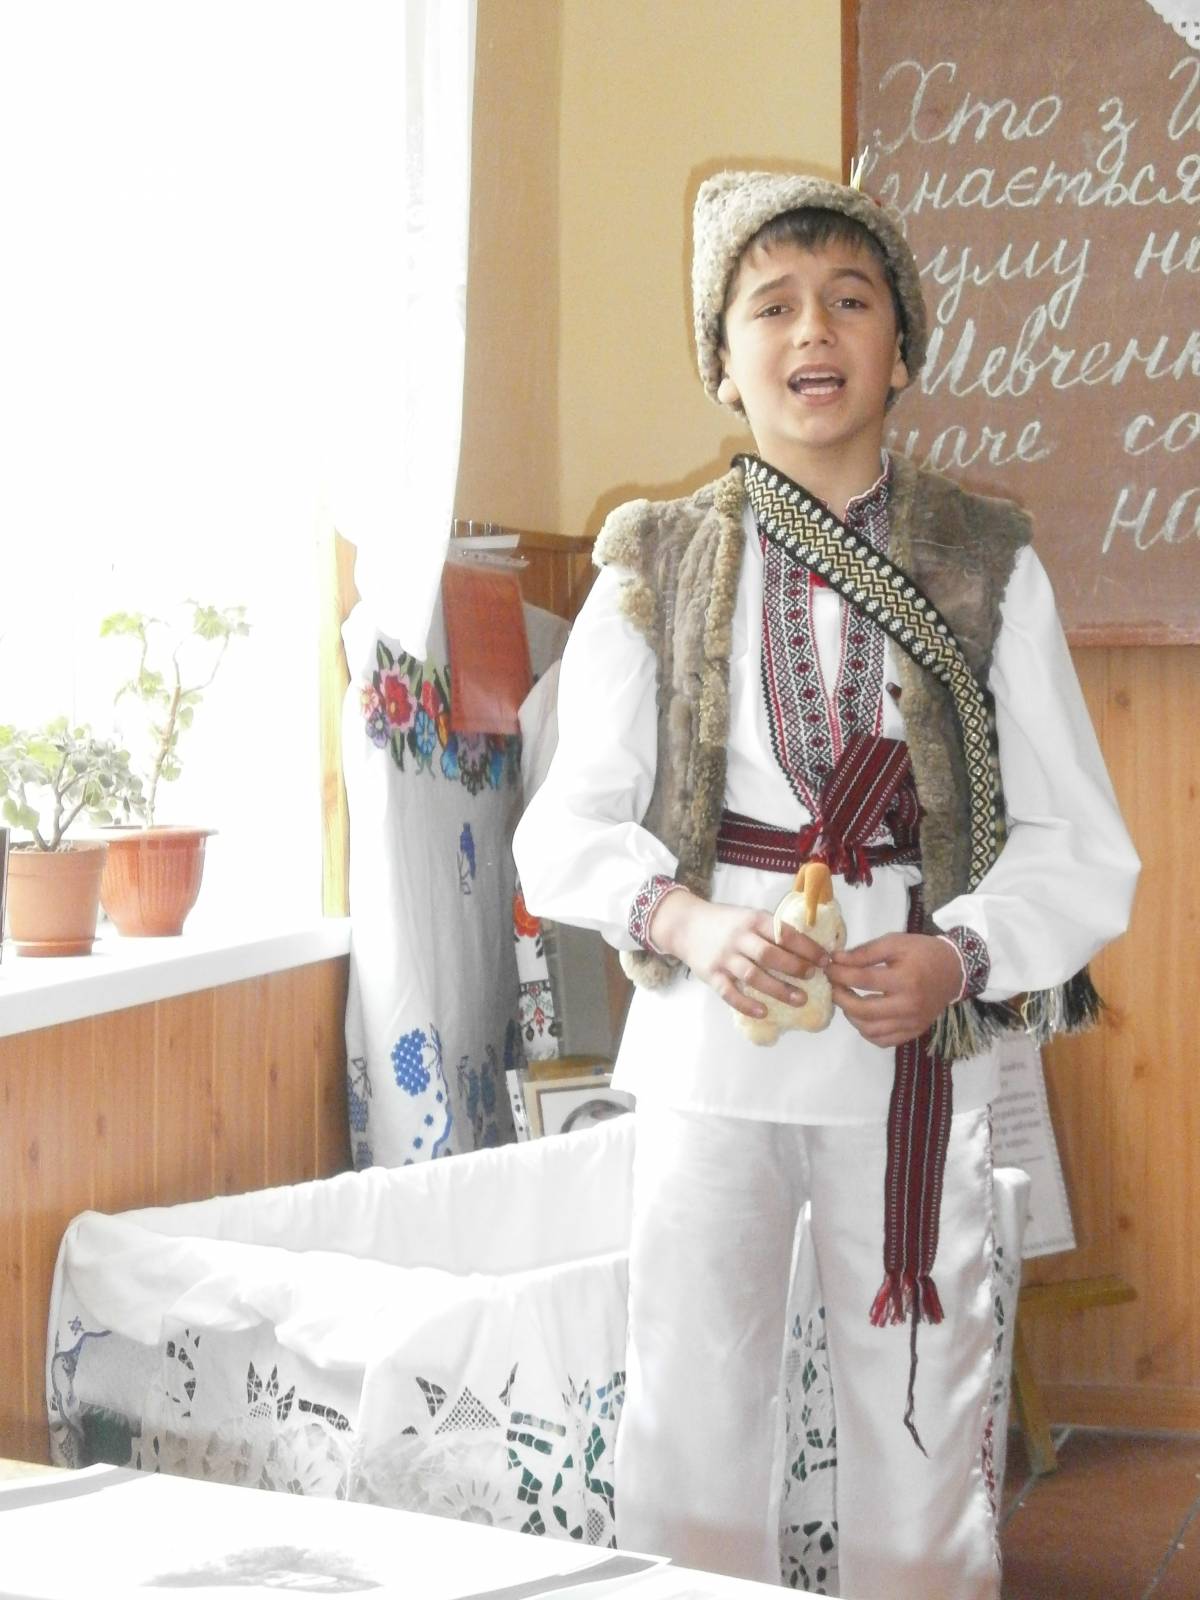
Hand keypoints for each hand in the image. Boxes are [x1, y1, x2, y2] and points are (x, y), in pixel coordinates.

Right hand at [648, 890, 828, 1019]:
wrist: (685, 925)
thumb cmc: (725, 922)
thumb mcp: (748, 916)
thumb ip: (771, 930)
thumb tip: (808, 947)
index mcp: (753, 920)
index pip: (784, 934)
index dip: (807, 948)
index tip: (825, 960)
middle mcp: (739, 938)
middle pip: (770, 955)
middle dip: (795, 967)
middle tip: (813, 978)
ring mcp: (724, 958)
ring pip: (753, 976)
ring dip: (778, 989)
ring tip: (799, 999)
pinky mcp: (711, 975)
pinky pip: (729, 993)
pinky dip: (746, 1004)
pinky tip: (763, 1012)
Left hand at [826, 933, 961, 1048]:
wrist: (954, 970)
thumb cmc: (923, 952)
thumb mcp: (895, 942)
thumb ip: (865, 952)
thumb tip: (837, 960)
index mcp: (905, 979)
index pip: (862, 980)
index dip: (839, 973)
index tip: (828, 967)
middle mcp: (908, 1005)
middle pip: (862, 1009)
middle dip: (840, 997)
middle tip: (833, 986)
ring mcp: (912, 1022)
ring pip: (870, 1030)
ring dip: (851, 1016)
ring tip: (847, 1000)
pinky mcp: (914, 1032)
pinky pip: (883, 1040)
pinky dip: (867, 1031)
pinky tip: (863, 1016)